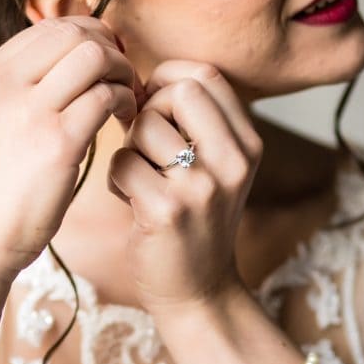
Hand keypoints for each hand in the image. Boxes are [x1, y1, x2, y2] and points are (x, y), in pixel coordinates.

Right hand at [0, 17, 137, 281]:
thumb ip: (26, 87)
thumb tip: (72, 59)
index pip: (53, 26)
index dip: (94, 37)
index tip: (110, 62)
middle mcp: (3, 84)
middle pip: (78, 33)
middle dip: (114, 51)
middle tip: (127, 80)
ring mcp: (30, 111)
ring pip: (97, 57)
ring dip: (125, 75)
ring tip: (129, 102)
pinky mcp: (57, 142)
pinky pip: (108, 97)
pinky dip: (127, 103)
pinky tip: (126, 123)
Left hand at [107, 60, 261, 313]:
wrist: (199, 289)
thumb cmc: (196, 219)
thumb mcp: (218, 166)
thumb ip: (197, 121)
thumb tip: (141, 74)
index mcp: (248, 144)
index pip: (208, 75)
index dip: (168, 77)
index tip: (154, 102)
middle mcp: (233, 162)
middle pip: (179, 89)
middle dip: (149, 106)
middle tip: (145, 140)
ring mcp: (203, 187)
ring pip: (145, 124)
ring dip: (130, 146)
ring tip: (141, 175)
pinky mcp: (167, 211)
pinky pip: (122, 162)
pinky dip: (115, 178)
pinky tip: (131, 199)